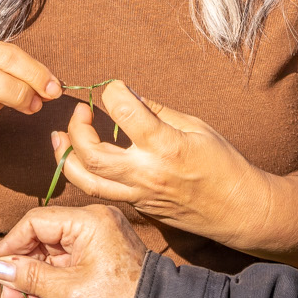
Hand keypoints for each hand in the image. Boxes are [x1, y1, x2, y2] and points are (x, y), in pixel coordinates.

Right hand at [0, 205, 148, 297]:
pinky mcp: (97, 264)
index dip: (9, 246)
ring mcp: (95, 245)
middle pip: (41, 243)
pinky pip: (64, 272)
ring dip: (31, 289)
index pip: (35, 222)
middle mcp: (91, 226)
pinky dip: (48, 292)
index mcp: (88, 221)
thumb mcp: (69, 292)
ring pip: (50, 262)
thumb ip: (30, 277)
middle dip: (20, 275)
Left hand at [54, 83, 297, 272]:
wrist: (237, 210)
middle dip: (76, 128)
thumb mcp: (197, 127)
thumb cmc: (223, 164)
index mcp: (166, 146)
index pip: (124, 110)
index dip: (112, 92)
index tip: (113, 87)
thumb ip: (159, 112)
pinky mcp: (137, 207)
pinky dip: (86, 172)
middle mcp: (147, 173)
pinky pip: (102, 191)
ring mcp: (139, 194)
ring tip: (60, 138)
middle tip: (81, 112)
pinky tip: (82, 157)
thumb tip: (129, 96)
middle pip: (92, 153)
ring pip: (86, 181)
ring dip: (66, 157)